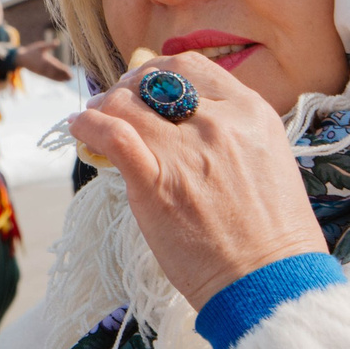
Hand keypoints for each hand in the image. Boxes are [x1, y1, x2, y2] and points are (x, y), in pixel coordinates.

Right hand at [17, 39, 70, 81]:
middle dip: (63, 75)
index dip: (63, 70)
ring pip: (53, 76)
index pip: (56, 66)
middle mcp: (44, 68)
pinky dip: (55, 79)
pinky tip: (61, 80)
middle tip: (71, 77)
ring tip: (68, 79)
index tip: (69, 72)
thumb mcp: (40, 46)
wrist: (21, 59)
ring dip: (60, 78)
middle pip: (55, 73)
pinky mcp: (41, 74)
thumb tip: (58, 41)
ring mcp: (42, 72)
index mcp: (45, 61)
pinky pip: (49, 77)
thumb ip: (49, 45)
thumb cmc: (31, 51)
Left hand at [64, 51, 328, 307]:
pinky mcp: (155, 182)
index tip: (145, 87)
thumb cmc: (270, 234)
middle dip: (129, 87)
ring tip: (93, 117)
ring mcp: (184, 151)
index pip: (191, 67)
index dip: (158, 72)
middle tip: (117, 102)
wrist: (269, 281)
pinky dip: (87, 125)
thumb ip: (229, 135)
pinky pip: (110, 134)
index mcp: (251, 113)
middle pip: (154, 81)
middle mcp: (219, 124)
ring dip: (103, 106)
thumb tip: (185, 124)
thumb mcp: (265, 162)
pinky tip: (79, 128)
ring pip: (126, 103)